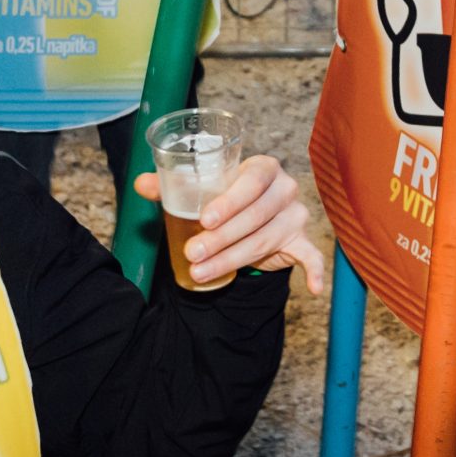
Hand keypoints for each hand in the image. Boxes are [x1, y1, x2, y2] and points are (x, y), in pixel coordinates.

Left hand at [132, 154, 325, 293]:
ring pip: (265, 240)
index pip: (251, 181)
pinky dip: (314, 272)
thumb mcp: (203, 189)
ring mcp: (295, 215)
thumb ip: (173, 187)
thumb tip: (140, 183)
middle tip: (193, 253)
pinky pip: (311, 256)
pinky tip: (313, 289)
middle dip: (222, 238)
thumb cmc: (226, 197)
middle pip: (256, 215)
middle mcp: (285, 188)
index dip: (230, 201)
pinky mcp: (302, 240)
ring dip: (232, 260)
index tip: (204, 219)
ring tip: (201, 272)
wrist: (254, 214)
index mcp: (264, 167)